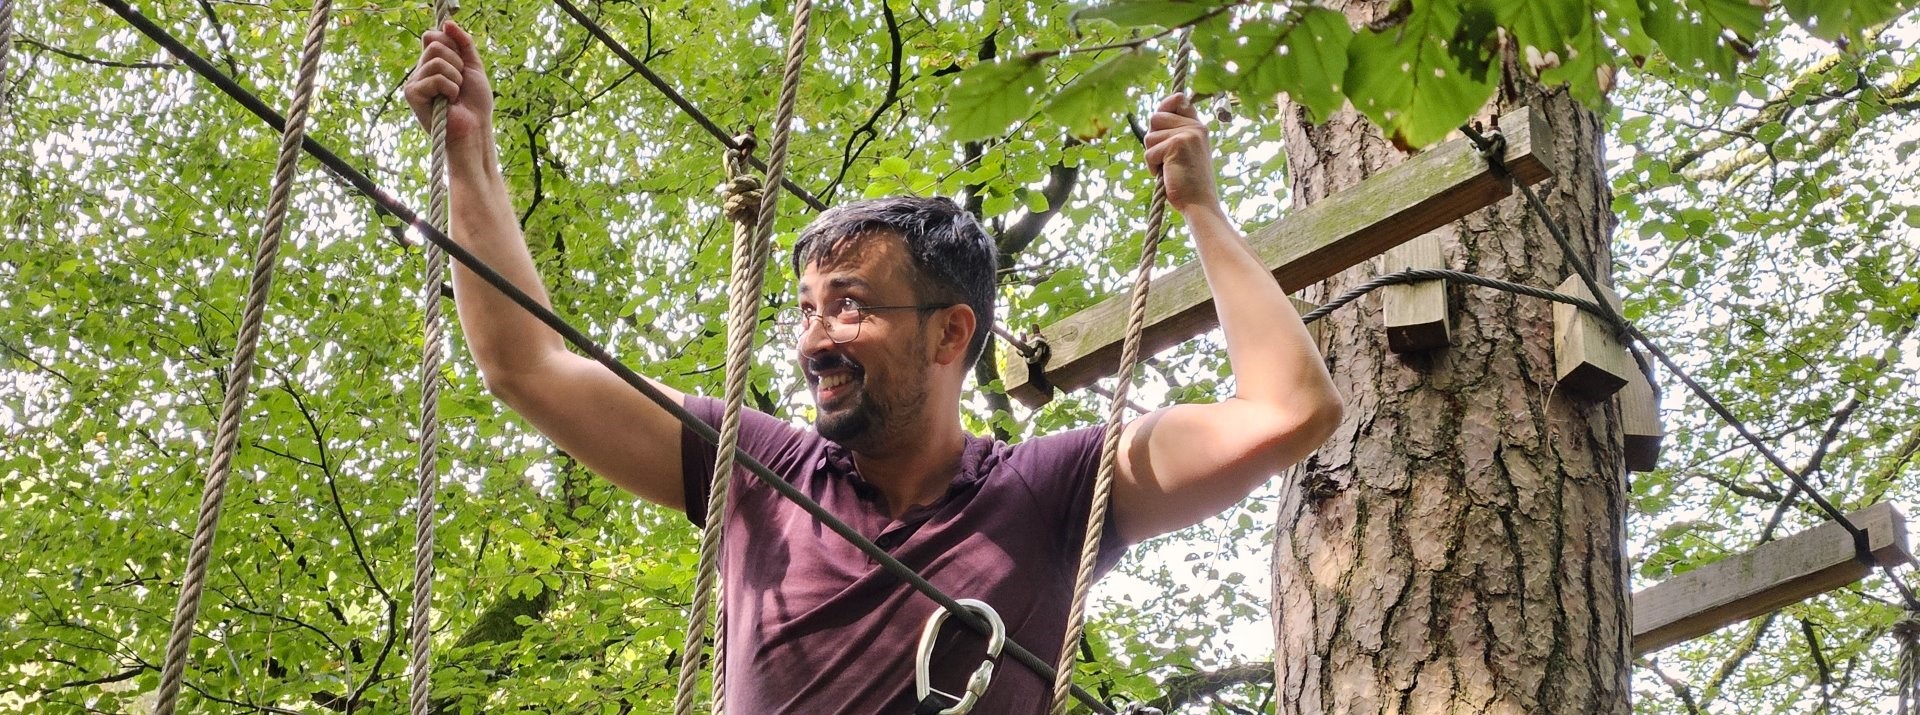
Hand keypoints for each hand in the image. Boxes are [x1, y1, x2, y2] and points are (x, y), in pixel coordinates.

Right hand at [402, 22, 492, 144]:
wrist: (475, 127)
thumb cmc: (475, 102)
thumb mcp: (473, 65)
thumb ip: (463, 43)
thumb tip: (447, 23)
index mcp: (433, 63)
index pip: (433, 36)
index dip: (451, 45)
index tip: (462, 63)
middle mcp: (421, 70)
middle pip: (435, 45)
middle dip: (457, 63)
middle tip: (460, 83)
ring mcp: (415, 82)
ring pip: (436, 61)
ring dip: (455, 78)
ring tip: (455, 94)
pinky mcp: (411, 94)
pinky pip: (434, 78)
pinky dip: (449, 89)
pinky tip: (448, 102)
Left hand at [1142, 93, 1220, 214]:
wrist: (1199, 203)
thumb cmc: (1189, 182)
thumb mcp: (1185, 152)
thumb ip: (1174, 133)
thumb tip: (1155, 117)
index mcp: (1199, 127)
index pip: (1179, 99)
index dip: (1165, 105)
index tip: (1162, 118)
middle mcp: (1195, 127)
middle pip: (1156, 118)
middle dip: (1153, 140)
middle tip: (1165, 158)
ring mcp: (1187, 134)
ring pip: (1149, 136)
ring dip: (1152, 156)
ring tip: (1169, 168)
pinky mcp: (1176, 145)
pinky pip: (1149, 152)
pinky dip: (1152, 167)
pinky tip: (1167, 175)